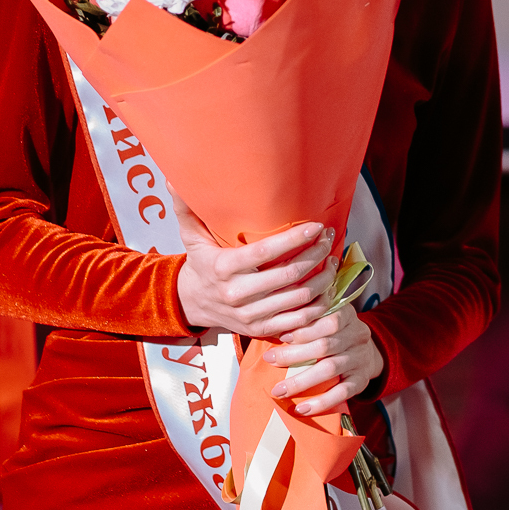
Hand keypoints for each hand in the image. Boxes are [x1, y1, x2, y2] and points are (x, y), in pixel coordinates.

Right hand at [175, 195, 336, 337]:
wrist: (193, 304)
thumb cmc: (201, 263)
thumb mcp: (191, 236)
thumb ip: (187, 208)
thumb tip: (175, 179)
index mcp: (222, 268)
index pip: (264, 253)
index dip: (294, 239)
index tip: (315, 225)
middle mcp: (237, 294)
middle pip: (287, 276)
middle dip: (315, 255)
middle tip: (328, 237)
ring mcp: (251, 316)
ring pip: (298, 299)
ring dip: (323, 279)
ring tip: (333, 259)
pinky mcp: (262, 330)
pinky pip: (299, 322)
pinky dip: (319, 305)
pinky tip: (328, 288)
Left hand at [265, 301, 385, 415]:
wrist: (366, 353)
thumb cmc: (335, 335)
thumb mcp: (327, 320)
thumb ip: (307, 321)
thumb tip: (272, 330)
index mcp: (348, 316)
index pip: (329, 320)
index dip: (304, 329)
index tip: (281, 337)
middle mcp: (358, 336)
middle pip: (325, 345)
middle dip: (294, 355)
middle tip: (270, 361)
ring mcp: (361, 359)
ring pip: (330, 369)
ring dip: (301, 381)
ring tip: (279, 390)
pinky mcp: (361, 381)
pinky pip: (342, 393)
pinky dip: (320, 402)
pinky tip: (301, 408)